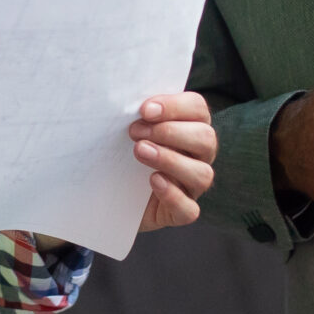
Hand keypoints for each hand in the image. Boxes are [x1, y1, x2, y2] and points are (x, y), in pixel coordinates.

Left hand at [131, 91, 217, 231]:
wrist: (107, 193)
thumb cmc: (121, 153)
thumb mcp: (128, 130)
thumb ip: (137, 114)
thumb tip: (131, 101)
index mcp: (190, 127)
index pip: (197, 108)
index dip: (175, 106)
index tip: (145, 110)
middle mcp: (198, 156)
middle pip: (206, 138)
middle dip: (170, 132)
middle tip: (135, 132)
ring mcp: (192, 186)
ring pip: (203, 174)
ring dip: (170, 160)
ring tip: (139, 152)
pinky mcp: (180, 212)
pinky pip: (190, 209)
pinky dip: (173, 195)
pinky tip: (152, 181)